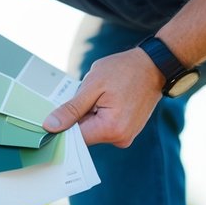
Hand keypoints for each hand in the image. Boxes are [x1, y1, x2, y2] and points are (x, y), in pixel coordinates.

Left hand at [42, 48, 164, 147]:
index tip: (57, 114)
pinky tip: (105, 100)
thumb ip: (71, 109)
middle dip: (78, 118)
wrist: (154, 66)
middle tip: (85, 97)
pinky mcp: (126, 131)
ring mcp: (125, 136)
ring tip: (100, 96)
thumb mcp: (92, 85)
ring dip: (88, 115)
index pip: (75, 138)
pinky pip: (103, 127)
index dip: (63, 126)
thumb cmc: (125, 71)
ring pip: (93, 130)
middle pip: (84, 135)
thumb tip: (51, 126)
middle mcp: (120, 138)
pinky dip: (98, 115)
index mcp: (111, 129)